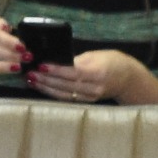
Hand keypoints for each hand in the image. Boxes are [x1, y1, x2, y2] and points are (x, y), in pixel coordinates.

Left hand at [29, 47, 143, 102]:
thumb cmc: (111, 61)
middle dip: (46, 80)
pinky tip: (42, 88)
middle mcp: (94, 87)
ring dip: (46, 88)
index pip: (73, 72)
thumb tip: (56, 61)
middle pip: (65, 85)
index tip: (41, 65)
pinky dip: (52, 93)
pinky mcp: (86, 102)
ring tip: (31, 81)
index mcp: (97, 73)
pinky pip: (67, 98)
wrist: (128, 78)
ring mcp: (90, 97)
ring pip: (64, 94)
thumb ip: (76, 60)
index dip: (56, 70)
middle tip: (30, 73)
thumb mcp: (95, 56)